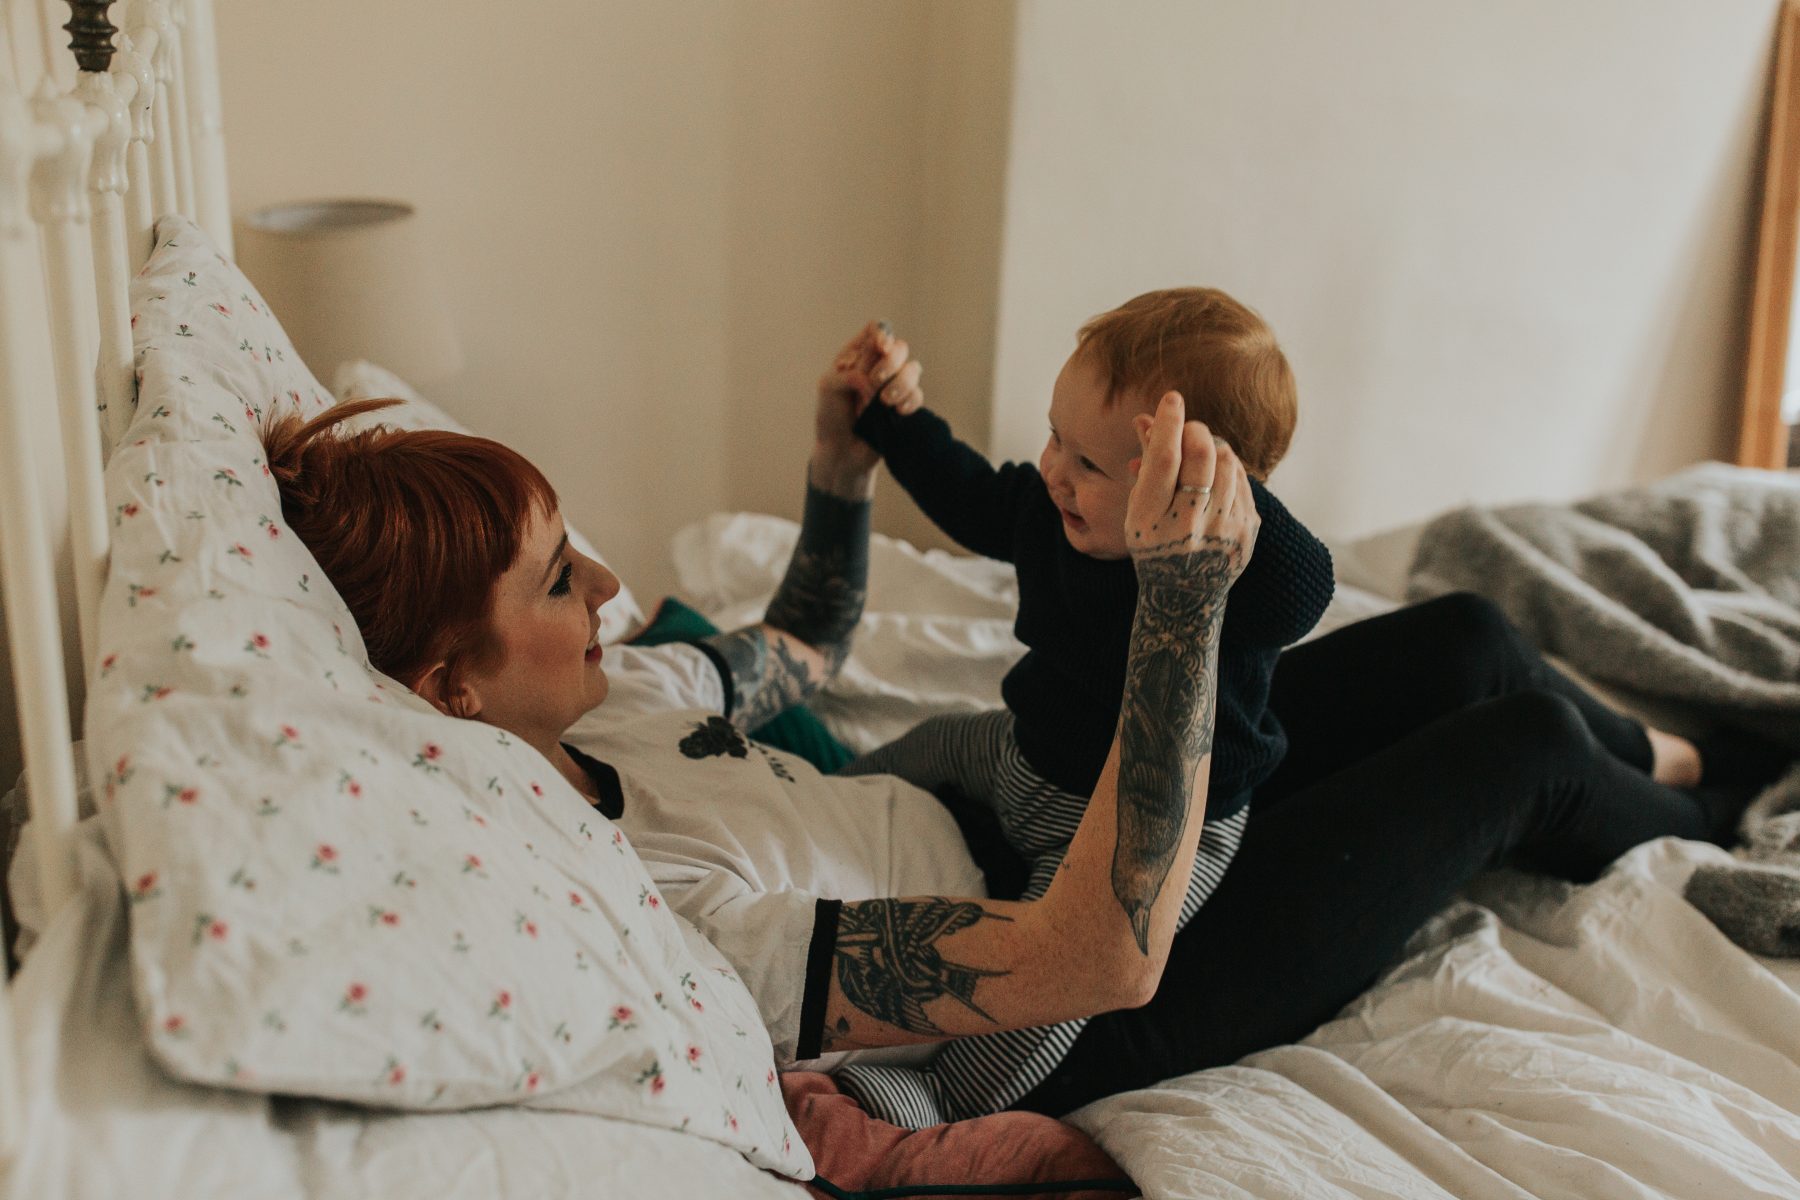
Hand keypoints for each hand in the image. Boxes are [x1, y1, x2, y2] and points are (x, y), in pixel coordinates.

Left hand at [817, 321, 922, 463]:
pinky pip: (918, 395)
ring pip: (913, 369)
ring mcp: (894, 386)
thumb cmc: (830, 416)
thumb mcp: (829, 387)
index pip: (877, 330)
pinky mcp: (905, 405)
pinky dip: (910, 400)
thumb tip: (875, 378)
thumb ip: (849, 372)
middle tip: (874, 382)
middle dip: (890, 362)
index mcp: (857, 355)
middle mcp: (878, 366)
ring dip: (900, 383)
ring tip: (884, 403)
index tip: (880, 347)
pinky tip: (898, 412)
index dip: (882, 333)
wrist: (841, 451)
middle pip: (899, 347)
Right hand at [1125, 392, 1257, 588]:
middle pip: (1201, 454)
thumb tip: (1146, 418)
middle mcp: (1188, 525)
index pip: (1164, 457)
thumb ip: (1147, 464)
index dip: (1168, 422)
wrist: (1184, 596)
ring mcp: (1222, 529)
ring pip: (1227, 461)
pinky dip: (1228, 468)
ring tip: (1201, 453)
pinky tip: (1216, 476)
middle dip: (1195, 429)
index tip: (1172, 399)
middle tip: (1189, 427)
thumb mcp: (1140, 509)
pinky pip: (1242, 479)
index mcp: (1152, 520)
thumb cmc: (1155, 543)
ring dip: (1213, 447)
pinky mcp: (1247, 532)